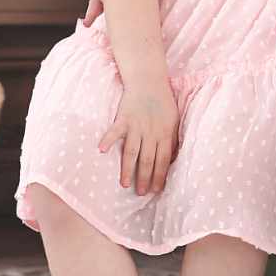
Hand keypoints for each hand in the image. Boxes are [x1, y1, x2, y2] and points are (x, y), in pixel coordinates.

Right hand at [99, 76, 177, 196]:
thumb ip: (172, 139)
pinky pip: (115, 131)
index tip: (157, 190)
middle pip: (147, 159)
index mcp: (165, 134)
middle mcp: (151, 132)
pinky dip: (108, 139)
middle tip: (141, 193)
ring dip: (128, 168)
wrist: (150, 81)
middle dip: (145, 178)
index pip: (163, 159)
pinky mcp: (124, 118)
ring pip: (132, 151)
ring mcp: (137, 126)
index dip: (160, 175)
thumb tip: (172, 159)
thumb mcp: (174, 121)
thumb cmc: (163, 103)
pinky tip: (102, 150)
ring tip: (124, 184)